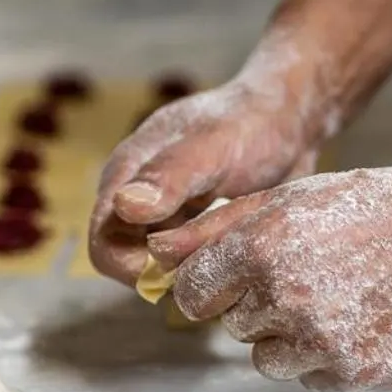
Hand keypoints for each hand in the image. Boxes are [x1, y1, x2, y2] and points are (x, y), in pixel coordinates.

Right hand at [89, 71, 324, 286]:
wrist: (287, 117)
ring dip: (195, 271)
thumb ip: (169, 175)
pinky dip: (212, 265)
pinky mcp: (193, 228)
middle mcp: (138, 201)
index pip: (104, 246)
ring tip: (234, 252)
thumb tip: (124, 207)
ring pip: (164, 268)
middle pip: (132, 264)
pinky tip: (240, 252)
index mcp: (126, 176)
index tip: (183, 266)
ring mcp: (167, 217)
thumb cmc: (249, 122)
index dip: (134, 267)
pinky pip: (191, 262)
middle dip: (170, 273)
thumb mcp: (211, 145)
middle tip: (220, 260)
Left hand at [147, 162, 391, 391]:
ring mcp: (319, 342)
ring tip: (338, 298)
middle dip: (259, 305)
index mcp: (259, 249)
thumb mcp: (289, 200)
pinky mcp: (352, 374)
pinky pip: (311, 379)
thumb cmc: (367, 209)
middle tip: (313, 274)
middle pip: (232, 324)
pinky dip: (329, 359)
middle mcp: (283, 299)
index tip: (246, 275)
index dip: (217, 284)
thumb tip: (153, 253)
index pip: (194, 293)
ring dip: (290, 337)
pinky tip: (361, 322)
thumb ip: (215, 230)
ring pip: (267, 358)